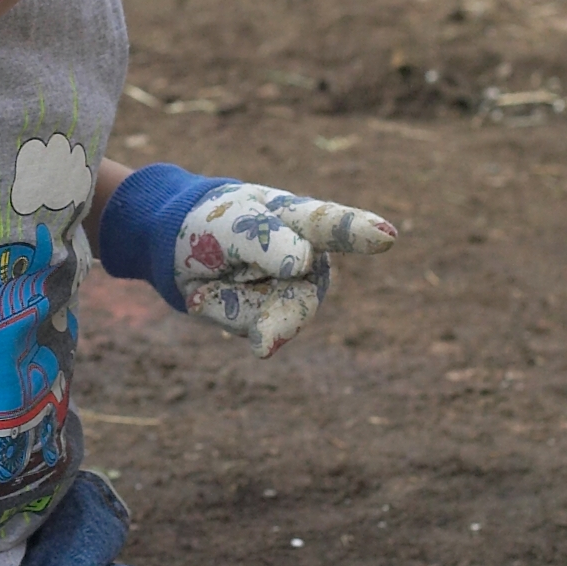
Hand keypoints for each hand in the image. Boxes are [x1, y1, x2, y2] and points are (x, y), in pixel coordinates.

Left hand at [175, 183, 394, 356]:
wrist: (180, 249)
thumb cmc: (217, 223)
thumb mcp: (232, 223)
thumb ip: (266, 240)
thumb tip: (303, 263)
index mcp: (302, 221)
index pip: (332, 224)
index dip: (358, 230)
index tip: (386, 236)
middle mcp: (308, 261)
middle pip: (302, 298)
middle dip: (277, 321)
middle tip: (261, 345)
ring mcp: (292, 293)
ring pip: (269, 318)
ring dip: (227, 301)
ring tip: (206, 281)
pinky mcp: (270, 320)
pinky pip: (242, 325)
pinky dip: (214, 307)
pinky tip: (206, 292)